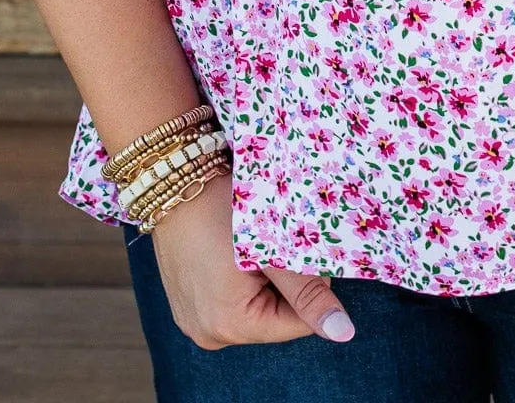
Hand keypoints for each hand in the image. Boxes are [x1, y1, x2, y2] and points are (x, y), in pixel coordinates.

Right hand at [149, 171, 355, 348]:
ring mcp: (194, 322)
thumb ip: (308, 292)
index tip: (294, 249)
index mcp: (230, 326)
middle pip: (274, 318)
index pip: (296, 323)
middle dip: (284, 283)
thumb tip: (343, 333)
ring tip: (249, 243)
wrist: (172, 180)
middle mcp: (208, 334)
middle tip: (270, 241)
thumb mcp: (270, 246)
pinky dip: (240, 279)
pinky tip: (232, 250)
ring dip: (263, 280)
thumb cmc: (221, 207)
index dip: (308, 286)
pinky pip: (229, 301)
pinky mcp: (187, 306)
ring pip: (254, 307)